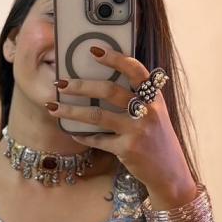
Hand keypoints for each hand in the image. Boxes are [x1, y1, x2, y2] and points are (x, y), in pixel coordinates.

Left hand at [46, 45, 196, 202]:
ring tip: (52, 107)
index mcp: (153, 96)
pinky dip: (84, 136)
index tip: (94, 50)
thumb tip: (101, 82)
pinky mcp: (128, 149)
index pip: (135, 69)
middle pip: (109, 90)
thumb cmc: (156, 138)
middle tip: (61, 83)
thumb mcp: (154, 112)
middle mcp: (147, 110)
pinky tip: (74, 134)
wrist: (169, 171)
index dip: (115, 58)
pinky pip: (98, 140)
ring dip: (71, 111)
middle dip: (81, 85)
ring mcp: (137, 130)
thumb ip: (136, 97)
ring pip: (97, 116)